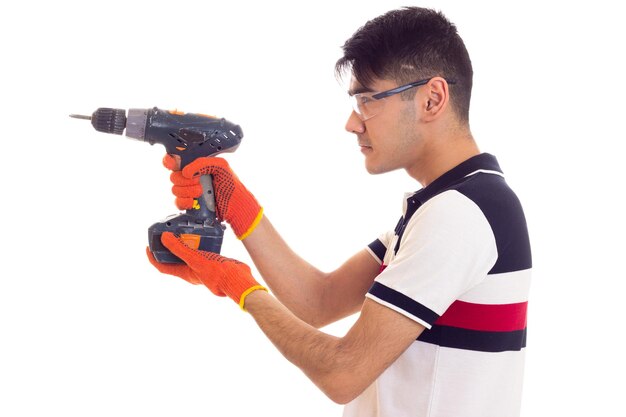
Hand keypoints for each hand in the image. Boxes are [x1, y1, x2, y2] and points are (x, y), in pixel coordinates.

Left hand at [147, 232, 266, 308]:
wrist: (239, 279)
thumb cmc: (217, 274)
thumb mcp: (195, 259)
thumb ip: (179, 249)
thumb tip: (163, 238)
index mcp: (184, 273)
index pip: (162, 266)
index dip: (153, 257)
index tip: (148, 246)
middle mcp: (192, 270)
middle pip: (175, 258)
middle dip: (169, 246)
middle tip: (166, 233)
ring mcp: (203, 266)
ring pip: (189, 253)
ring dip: (185, 242)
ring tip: (183, 230)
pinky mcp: (213, 260)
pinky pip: (203, 250)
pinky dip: (199, 242)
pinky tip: (203, 233)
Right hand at [163, 155, 262, 239]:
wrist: (236, 206)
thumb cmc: (231, 184)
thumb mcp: (221, 166)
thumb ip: (203, 163)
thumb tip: (185, 171)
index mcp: (197, 165)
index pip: (176, 160)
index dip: (171, 162)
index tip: (175, 165)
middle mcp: (191, 177)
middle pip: (174, 176)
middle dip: (184, 180)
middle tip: (198, 182)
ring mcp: (190, 191)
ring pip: (175, 189)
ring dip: (186, 191)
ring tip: (201, 192)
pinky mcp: (190, 204)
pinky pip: (178, 202)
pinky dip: (183, 202)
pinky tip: (193, 202)